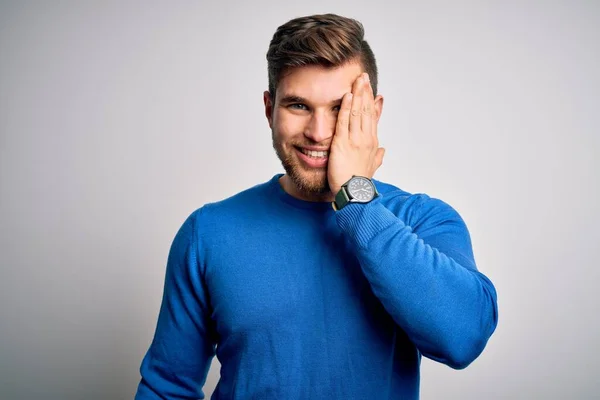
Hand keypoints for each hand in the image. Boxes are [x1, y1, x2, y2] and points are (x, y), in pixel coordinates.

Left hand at [327, 72, 384, 194]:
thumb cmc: (361, 183)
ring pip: (357, 112)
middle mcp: (366, 138)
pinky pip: (344, 122)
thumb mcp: (372, 167)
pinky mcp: (342, 144)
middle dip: (365, 92)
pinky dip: (345, 108)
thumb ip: (377, 156)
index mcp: (372, 142)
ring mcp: (355, 140)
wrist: (355, 194)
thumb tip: (383, 150)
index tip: (370, 89)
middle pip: (366, 110)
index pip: (372, 117)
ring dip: (357, 94)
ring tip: (357, 80)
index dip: (371, 101)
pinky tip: (346, 96)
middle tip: (364, 76)